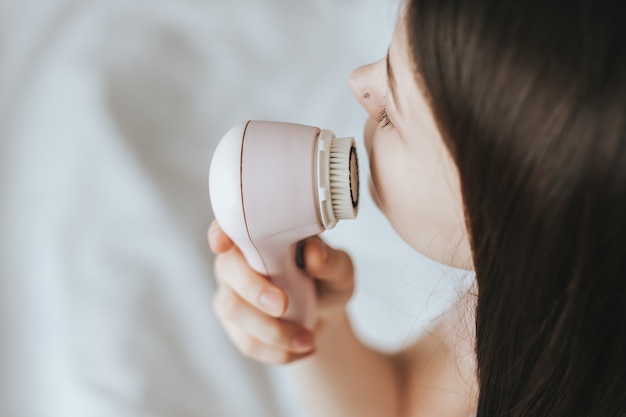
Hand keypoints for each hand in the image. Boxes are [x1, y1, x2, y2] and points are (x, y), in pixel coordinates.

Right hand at [208, 220, 353, 364]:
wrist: (323, 316)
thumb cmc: (327, 279)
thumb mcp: (341, 271)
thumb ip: (331, 261)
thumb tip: (314, 253)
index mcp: (261, 233)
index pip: (230, 224)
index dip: (221, 232)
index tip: (223, 244)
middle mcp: (238, 259)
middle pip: (227, 268)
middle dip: (253, 289)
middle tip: (283, 306)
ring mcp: (231, 292)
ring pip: (233, 309)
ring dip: (272, 330)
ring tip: (307, 340)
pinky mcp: (234, 324)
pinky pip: (246, 341)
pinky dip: (276, 350)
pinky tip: (302, 350)